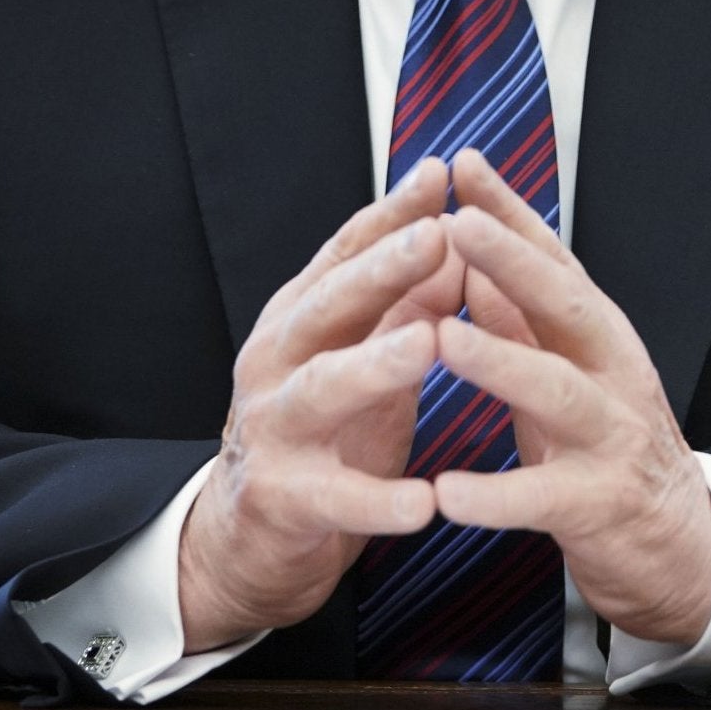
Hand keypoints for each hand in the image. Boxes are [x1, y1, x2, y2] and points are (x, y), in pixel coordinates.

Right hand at [178, 159, 464, 651]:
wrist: (250, 535)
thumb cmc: (325, 431)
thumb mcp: (366, 356)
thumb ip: (407, 304)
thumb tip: (460, 239)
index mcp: (300, 317)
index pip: (346, 252)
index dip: (391, 213)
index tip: (441, 174)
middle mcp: (277, 360)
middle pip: (330, 304)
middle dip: (384, 268)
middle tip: (439, 236)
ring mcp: (273, 428)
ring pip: (323, 388)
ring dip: (376, 364)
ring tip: (429, 343)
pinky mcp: (281, 499)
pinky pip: (334, 498)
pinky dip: (379, 501)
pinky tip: (424, 502)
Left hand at [433, 149, 710, 646]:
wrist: (676, 543)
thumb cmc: (602, 444)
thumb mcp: (562, 368)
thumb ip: (519, 316)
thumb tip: (473, 251)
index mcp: (595, 332)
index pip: (551, 257)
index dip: (509, 211)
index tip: (463, 164)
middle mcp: (611, 370)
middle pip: (563, 304)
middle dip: (509, 260)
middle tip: (455, 223)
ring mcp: (611, 435)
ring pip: (558, 390)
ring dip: (499, 362)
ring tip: (442, 338)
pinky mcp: (600, 504)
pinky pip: (543, 498)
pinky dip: (494, 496)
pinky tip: (447, 492)